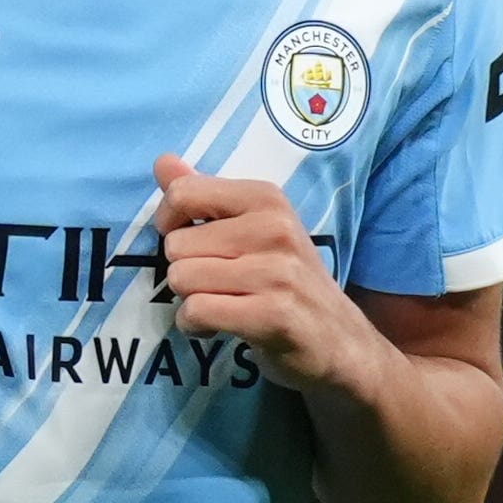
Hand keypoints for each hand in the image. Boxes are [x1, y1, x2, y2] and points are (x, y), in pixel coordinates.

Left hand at [153, 152, 377, 392]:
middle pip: (177, 245)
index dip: (170, 223)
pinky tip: (217, 328)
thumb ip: (203, 195)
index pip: (184, 193)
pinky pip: (197, 311)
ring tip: (222, 305)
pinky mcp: (273, 315)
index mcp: (266, 198)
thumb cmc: (287, 281)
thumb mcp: (251, 228)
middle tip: (219, 285)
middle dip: (186, 271)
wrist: (339, 341)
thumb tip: (163, 161)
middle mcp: (274, 228)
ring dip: (190, 301)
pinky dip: (195, 326)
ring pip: (182, 279)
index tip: (189, 242)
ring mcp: (276, 272)